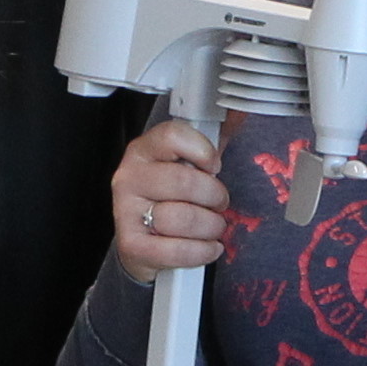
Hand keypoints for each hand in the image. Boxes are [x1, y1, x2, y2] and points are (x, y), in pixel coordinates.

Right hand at [111, 117, 230, 283]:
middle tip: (219, 203)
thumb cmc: (168, 199)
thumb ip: (206, 145)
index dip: (202, 151)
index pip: (173, 136)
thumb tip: (239, 114)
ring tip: (213, 227)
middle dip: (214, 196)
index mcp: (143, 151)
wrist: (142, 242)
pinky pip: (177, 250)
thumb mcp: (184, 167)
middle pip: (185, 181)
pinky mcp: (131, 245)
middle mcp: (129, 178)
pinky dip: (202, 251)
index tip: (213, 165)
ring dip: (210, 226)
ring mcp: (126, 211)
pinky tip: (209, 247)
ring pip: (183, 217)